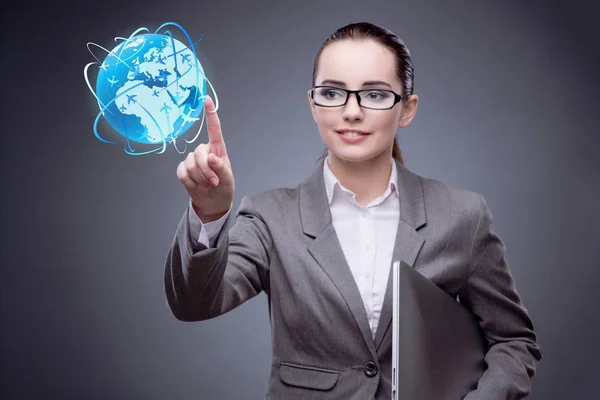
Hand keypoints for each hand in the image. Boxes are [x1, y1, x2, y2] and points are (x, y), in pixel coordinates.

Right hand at [177, 95, 234, 221]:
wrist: (212, 203)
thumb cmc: (224, 188)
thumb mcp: (228, 180)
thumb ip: (221, 169)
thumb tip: (211, 158)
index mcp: (218, 150)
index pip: (214, 130)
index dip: (210, 115)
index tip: (207, 100)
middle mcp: (204, 151)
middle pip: (199, 154)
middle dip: (206, 171)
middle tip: (214, 182)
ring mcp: (192, 159)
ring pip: (190, 165)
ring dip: (200, 179)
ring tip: (207, 184)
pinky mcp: (183, 169)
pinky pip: (182, 173)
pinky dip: (190, 182)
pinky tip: (196, 185)